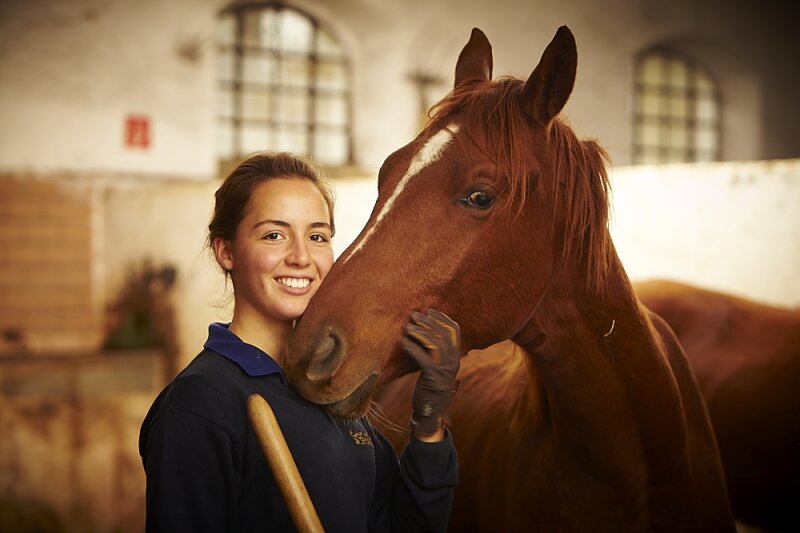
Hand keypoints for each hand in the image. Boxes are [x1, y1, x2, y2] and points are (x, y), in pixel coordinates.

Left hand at [400, 309, 460, 435]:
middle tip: (414, 315)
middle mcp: (454, 361)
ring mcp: (444, 369)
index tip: (430, 310)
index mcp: (456, 356)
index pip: (454, 330)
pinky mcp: (432, 377)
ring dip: (419, 331)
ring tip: (407, 326)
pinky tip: (402, 341)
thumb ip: (438, 349)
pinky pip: (422, 357)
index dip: (442, 318)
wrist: (430, 410)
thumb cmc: (430, 384)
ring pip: (434, 343)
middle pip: (443, 333)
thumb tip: (428, 327)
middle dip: (428, 321)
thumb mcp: (438, 365)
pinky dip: (412, 347)